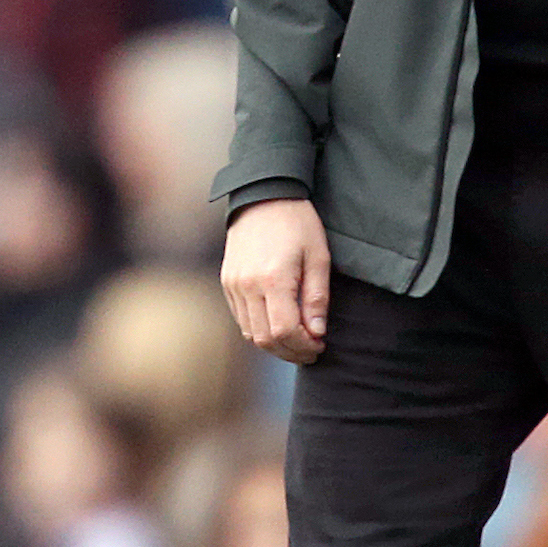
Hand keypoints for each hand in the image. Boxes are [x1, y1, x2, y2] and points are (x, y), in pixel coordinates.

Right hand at [221, 199, 330, 363]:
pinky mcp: (227, 282)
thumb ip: (317, 298)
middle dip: (290, 351)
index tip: (320, 344)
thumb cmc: (297, 223)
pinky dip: (260, 330)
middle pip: (265, 338)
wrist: (263, 195)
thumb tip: (317, 332)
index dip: (303, 346)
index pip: (284, 331)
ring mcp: (233, 285)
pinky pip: (241, 319)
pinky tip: (279, 324)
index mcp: (273, 278)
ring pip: (250, 333)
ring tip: (297, 340)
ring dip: (275, 344)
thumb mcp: (318, 257)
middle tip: (311, 350)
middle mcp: (247, 285)